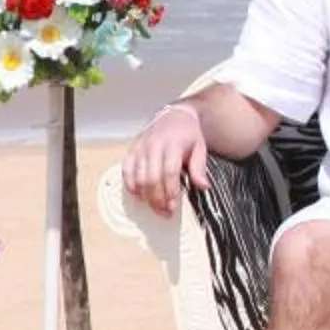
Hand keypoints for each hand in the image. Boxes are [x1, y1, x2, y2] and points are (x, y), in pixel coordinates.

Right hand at [121, 103, 213, 217]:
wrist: (174, 115)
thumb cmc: (188, 135)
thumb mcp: (200, 148)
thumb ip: (199, 168)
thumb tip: (203, 187)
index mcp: (173, 144)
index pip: (169, 171)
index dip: (170, 191)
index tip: (173, 207)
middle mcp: (154, 145)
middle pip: (151, 178)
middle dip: (157, 199)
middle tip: (165, 213)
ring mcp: (141, 147)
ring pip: (138, 177)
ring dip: (145, 196)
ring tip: (155, 208)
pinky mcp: (132, 150)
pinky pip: (126, 171)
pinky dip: (131, 186)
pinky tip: (140, 196)